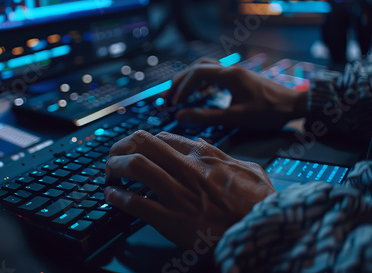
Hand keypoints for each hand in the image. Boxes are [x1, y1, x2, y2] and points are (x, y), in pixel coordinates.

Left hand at [104, 130, 275, 247]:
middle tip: (113, 157)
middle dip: (121, 146)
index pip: (161, 137)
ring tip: (108, 175)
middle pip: (142, 143)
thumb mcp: (250, 170)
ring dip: (114, 168)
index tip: (135, 150)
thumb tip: (207, 147)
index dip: (142, 142)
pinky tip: (111, 196)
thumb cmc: (259, 203)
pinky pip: (137, 204)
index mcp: (204, 155)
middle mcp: (187, 169)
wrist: (263, 232)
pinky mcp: (173, 219)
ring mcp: (179, 193)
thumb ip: (227, 156)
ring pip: (136, 166)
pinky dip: (118, 198)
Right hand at [164, 58, 307, 130]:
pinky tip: (198, 95)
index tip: (173, 104)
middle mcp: (231, 70)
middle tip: (168, 98)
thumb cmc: (269, 112)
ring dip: (190, 81)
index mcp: (230, 76)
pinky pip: (214, 76)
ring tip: (179, 96)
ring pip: (205, 69)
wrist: (295, 106)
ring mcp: (235, 73)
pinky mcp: (239, 79)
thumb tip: (181, 116)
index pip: (197, 73)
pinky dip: (201, 83)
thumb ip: (207, 117)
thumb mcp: (237, 118)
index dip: (182, 87)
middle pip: (198, 67)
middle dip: (181, 82)